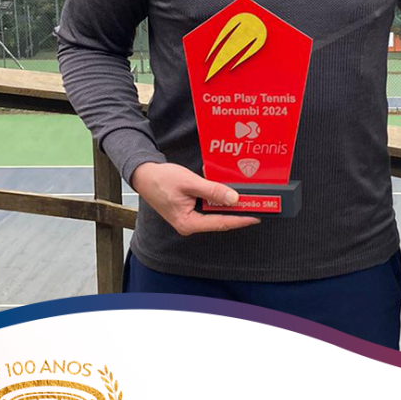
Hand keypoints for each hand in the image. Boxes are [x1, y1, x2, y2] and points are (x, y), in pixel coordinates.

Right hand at [131, 161, 259, 234]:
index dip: (240, 220)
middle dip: (238, 213)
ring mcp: (189, 218)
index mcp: (188, 223)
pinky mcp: (189, 210)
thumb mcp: (190, 183)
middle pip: (219, 220)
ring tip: (247, 200)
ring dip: (229, 206)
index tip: (256, 217)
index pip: (220, 223)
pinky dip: (219, 201)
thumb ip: (213, 191)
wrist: (144, 174)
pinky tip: (229, 195)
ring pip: (214, 214)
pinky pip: (208, 208)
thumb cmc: (161, 179)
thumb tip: (234, 198)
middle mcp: (189, 224)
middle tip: (257, 207)